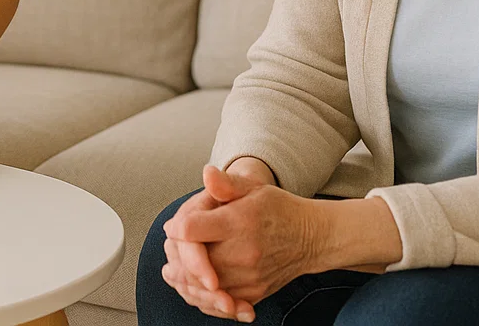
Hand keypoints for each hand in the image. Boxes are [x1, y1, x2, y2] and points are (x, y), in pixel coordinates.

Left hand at [164, 164, 327, 318]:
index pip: (191, 230)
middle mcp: (243, 253)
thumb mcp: (253, 187)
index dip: (177, 229)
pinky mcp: (254, 294)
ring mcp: (249, 278)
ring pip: (204, 290)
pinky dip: (204, 299)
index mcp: (238, 222)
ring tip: (173, 274)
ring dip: (185, 283)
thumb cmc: (279, 210)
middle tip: (167, 257)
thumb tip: (207, 174)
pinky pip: (221, 304)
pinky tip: (194, 289)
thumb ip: (226, 183)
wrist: (311, 238)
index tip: (174, 227)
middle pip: (193, 265)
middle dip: (176, 260)